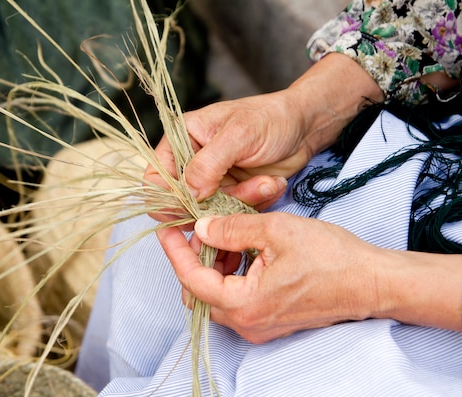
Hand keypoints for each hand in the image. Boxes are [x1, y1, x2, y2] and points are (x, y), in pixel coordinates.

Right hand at [145, 53, 384, 223]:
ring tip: (265, 182)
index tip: (193, 204)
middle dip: (212, 203)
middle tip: (238, 193)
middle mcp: (192, 163)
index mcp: (182, 139)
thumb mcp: (238, 135)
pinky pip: (233, 212)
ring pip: (211, 212)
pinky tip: (271, 184)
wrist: (305, 127)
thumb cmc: (270, 119)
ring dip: (240, 201)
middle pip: (183, 202)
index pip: (156, 177)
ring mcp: (213, 182)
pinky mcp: (233, 195)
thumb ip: (208, 164)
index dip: (168, 196)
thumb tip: (188, 193)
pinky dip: (254, 203)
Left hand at [157, 213, 461, 343]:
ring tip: (228, 236)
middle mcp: (248, 323)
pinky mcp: (271, 321)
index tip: (168, 230)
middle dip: (195, 260)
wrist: (372, 282)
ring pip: (218, 297)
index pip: (192, 280)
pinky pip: (238, 301)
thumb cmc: (332, 257)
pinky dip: (232, 276)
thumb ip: (232, 228)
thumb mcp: (276, 230)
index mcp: (244, 304)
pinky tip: (245, 251)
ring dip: (214, 267)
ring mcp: (260, 326)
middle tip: (203, 230)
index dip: (176, 252)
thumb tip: (203, 227)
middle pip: (200, 293)